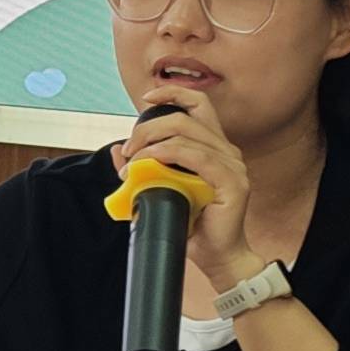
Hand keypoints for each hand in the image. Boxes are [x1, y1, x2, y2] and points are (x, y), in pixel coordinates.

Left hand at [118, 92, 254, 295]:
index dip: (173, 93)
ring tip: (133, 162)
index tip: (146, 99)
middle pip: (186, 116)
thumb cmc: (193, 224)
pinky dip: (167, 154)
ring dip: (151, 142)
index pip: (199, 105)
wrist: (217, 257)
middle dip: (148, 127)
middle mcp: (228, 151)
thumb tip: (116, 152)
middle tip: (129, 149)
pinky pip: (196, 156)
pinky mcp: (232, 182)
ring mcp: (233, 166)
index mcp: (215, 147)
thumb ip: (144, 168)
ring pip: (187, 133)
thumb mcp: (162, 189)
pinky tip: (149, 162)